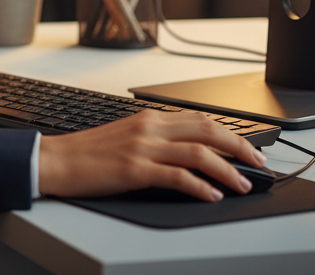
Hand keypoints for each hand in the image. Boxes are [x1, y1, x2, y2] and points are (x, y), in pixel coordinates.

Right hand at [37, 109, 267, 200]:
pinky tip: (212, 195)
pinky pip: (177, 176)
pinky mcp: (135, 170)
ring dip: (227, 170)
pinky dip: (200, 186)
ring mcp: (143, 148)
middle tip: (258, 163)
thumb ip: (154, 138)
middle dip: (239, 148)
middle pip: (206, 130)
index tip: (248, 148)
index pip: (199, 119)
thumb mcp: (125, 136)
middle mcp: (149, 128)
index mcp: (148, 118)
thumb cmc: (88, 153)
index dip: (230, 133)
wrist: (56, 160)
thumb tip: (186, 151)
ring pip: (198, 153)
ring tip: (243, 185)